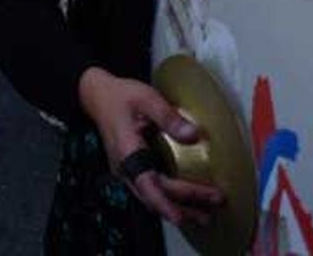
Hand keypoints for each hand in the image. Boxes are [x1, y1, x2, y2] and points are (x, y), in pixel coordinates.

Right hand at [77, 67, 222, 226]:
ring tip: (204, 216)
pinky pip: (152, 191)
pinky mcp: (133, 171)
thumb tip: (194, 135)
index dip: (163, 202)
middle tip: (214, 205)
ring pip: (153, 198)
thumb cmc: (119, 96)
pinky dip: (171, 200)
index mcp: (127, 151)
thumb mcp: (145, 98)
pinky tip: (188, 202)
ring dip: (179, 208)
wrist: (98, 96)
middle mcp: (125, 168)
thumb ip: (169, 117)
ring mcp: (128, 172)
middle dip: (185, 205)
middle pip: (155, 195)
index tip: (180, 216)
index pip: (146, 183)